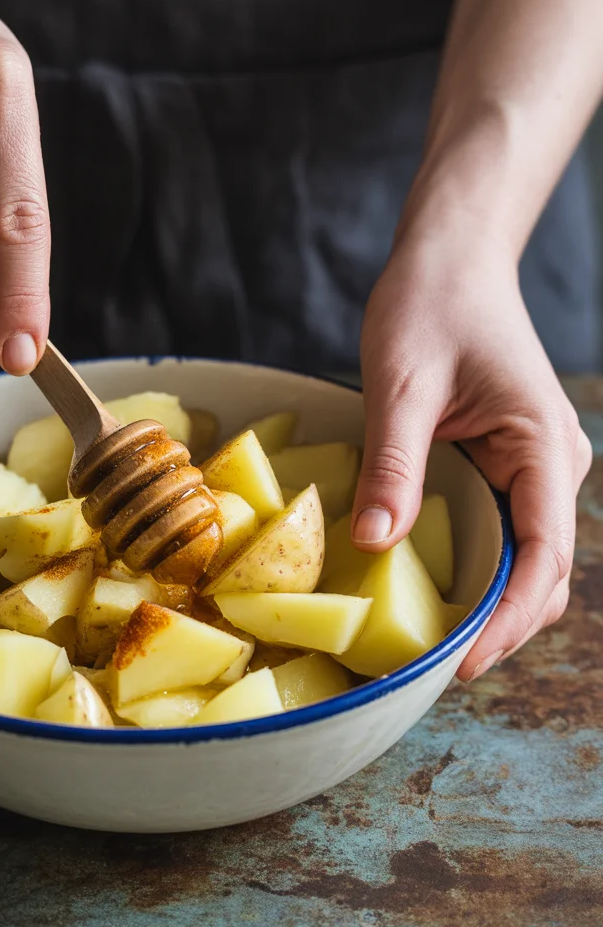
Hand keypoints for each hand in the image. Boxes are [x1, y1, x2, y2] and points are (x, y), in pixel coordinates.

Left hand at [352, 245, 591, 680]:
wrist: (448, 260)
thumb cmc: (429, 306)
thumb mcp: (401, 384)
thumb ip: (395, 465)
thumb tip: (376, 544)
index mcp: (542, 446)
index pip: (544, 552)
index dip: (509, 617)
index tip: (462, 661)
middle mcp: (551, 465)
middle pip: (541, 571)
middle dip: (498, 625)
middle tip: (431, 667)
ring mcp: (533, 468)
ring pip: (522, 559)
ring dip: (485, 604)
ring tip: (427, 643)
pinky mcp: (506, 466)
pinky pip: (498, 532)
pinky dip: (472, 568)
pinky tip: (428, 590)